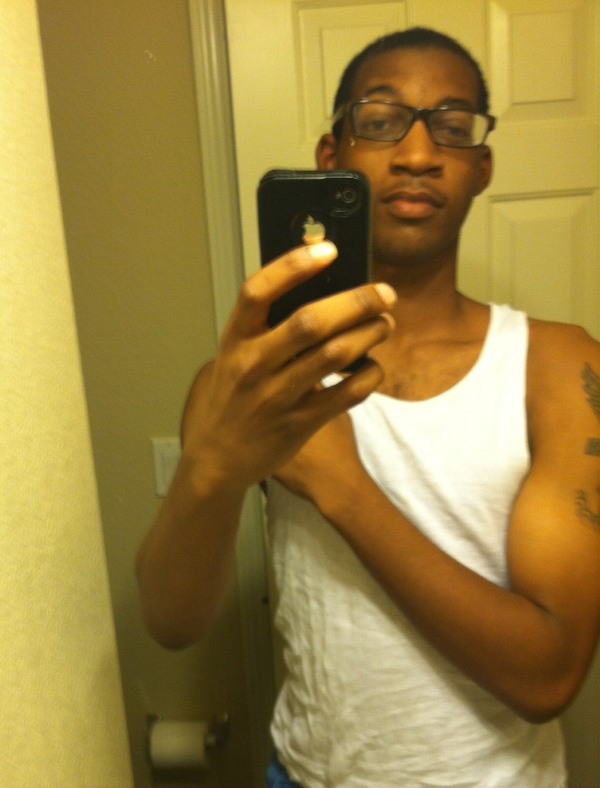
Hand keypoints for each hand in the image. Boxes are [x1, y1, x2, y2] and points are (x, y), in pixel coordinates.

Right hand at [182, 241, 394, 490]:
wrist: (218, 457)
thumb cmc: (233, 397)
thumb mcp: (236, 353)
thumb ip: (266, 323)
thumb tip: (315, 275)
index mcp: (234, 340)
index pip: (258, 292)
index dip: (293, 266)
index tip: (329, 249)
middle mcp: (254, 365)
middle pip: (310, 321)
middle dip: (356, 301)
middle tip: (384, 292)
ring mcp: (277, 396)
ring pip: (335, 354)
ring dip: (369, 333)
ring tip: (384, 323)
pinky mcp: (301, 423)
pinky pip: (347, 394)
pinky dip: (369, 375)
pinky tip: (372, 365)